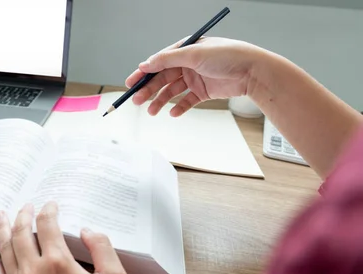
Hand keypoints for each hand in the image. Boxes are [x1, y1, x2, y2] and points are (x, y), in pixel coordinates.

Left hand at [0, 202, 128, 273]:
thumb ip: (104, 250)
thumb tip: (88, 231)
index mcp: (59, 263)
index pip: (47, 225)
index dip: (49, 210)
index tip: (51, 205)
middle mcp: (34, 272)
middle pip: (22, 232)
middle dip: (23, 214)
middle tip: (26, 206)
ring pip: (5, 249)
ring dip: (3, 228)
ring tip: (1, 215)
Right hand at [126, 37, 268, 116]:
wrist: (253, 71)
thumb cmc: (229, 55)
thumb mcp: (194, 53)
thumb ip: (168, 59)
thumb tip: (146, 63)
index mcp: (185, 50)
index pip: (159, 61)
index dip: (144, 73)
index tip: (132, 83)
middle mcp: (189, 63)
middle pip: (163, 78)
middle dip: (149, 89)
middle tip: (137, 100)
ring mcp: (196, 78)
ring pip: (172, 91)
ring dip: (161, 101)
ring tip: (152, 111)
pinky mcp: (204, 91)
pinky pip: (187, 101)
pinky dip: (179, 107)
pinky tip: (173, 112)